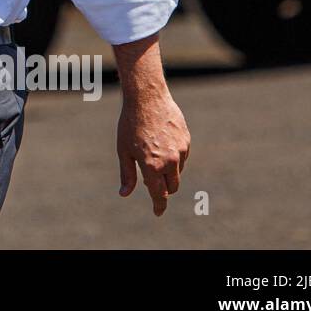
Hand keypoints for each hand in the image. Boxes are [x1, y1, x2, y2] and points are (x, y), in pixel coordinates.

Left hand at [117, 86, 190, 215]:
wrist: (147, 98)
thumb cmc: (130, 124)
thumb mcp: (123, 150)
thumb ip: (127, 174)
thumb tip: (124, 194)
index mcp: (151, 166)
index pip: (158, 194)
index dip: (158, 206)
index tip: (158, 212)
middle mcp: (169, 161)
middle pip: (171, 187)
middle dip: (163, 188)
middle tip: (151, 181)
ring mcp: (180, 151)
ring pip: (177, 171)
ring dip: (167, 170)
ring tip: (152, 152)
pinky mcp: (187, 141)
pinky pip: (182, 157)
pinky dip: (173, 157)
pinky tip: (161, 143)